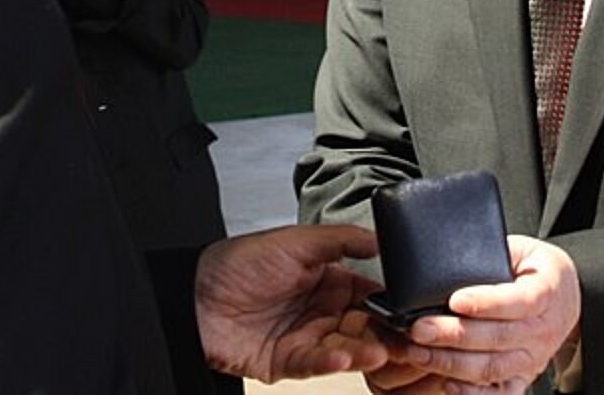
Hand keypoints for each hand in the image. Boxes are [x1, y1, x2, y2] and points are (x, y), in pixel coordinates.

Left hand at [196, 225, 388, 381]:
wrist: (194, 297)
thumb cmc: (239, 263)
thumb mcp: (296, 241)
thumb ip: (342, 240)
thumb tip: (381, 239)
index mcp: (326, 279)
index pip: (368, 292)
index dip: (388, 300)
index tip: (409, 305)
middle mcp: (319, 309)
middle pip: (363, 325)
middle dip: (383, 332)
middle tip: (404, 337)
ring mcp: (305, 337)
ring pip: (346, 347)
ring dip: (363, 350)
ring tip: (377, 350)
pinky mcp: (288, 362)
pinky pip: (318, 363)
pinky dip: (333, 361)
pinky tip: (343, 355)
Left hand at [387, 234, 579, 390]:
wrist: (569, 298)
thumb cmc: (538, 271)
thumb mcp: (522, 250)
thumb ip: (493, 254)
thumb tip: (452, 254)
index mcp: (546, 293)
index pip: (517, 301)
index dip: (486, 302)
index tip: (455, 300)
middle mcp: (541, 331)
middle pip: (497, 337)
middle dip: (453, 335)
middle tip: (420, 329)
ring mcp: (533, 358)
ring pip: (492, 367)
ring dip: (452, 363)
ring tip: (419, 353)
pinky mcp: (523, 377)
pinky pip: (500, 393)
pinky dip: (473, 393)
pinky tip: (447, 383)